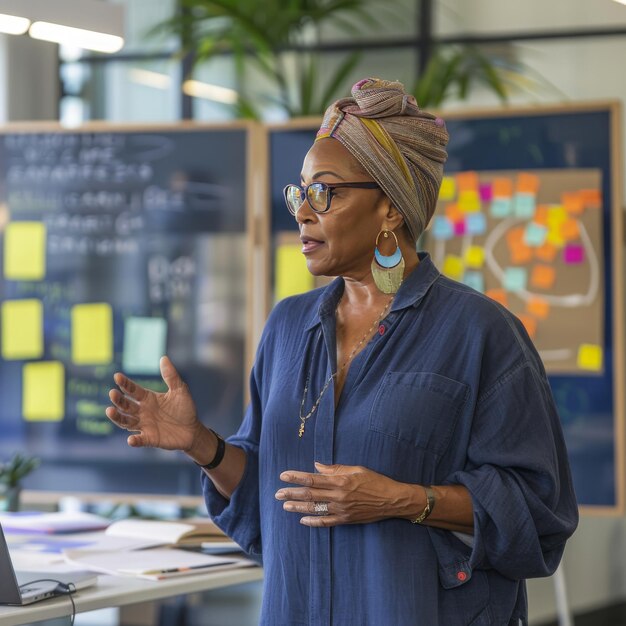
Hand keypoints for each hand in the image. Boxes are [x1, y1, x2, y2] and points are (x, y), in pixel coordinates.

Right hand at [105, 356, 200, 450]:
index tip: (117, 376)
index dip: (125, 384)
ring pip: (126, 422)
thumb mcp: (180, 390)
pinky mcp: (150, 439)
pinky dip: (134, 441)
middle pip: (126, 405)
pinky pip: (139, 440)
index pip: (133, 390)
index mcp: (148, 398)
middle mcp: (142, 411)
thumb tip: (163, 358)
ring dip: (117, 417)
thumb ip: (171, 376)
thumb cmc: (185, 408)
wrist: (193, 430)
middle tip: (112, 393)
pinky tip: (131, 440)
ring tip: (110, 411)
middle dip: (118, 400)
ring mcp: (144, 425)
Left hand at [275, 462, 407, 526]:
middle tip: (277, 494)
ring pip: (314, 509)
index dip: (296, 477)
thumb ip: (335, 468)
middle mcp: (338, 496)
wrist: (392, 500)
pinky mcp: (345, 520)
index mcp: (340, 481)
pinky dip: (313, 521)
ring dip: (298, 508)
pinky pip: (325, 522)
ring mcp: (341, 510)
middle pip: (310, 494)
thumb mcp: (356, 469)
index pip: (313, 478)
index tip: (283, 475)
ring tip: (285, 506)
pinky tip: (303, 520)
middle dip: (291, 494)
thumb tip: (317, 466)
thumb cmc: (375, 481)